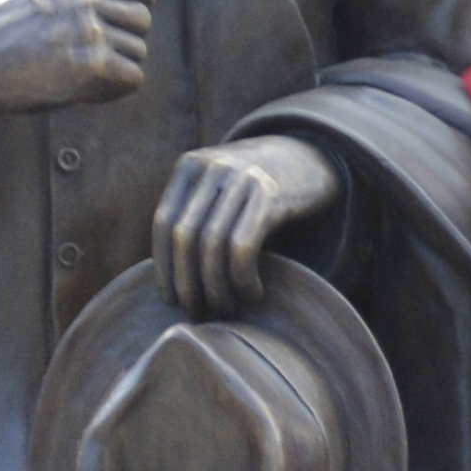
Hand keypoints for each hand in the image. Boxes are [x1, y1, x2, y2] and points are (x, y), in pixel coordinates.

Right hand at [0, 0, 154, 128]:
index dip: (135, 3)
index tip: (121, 19)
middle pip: (143, 19)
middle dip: (126, 37)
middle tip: (101, 53)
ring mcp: (89, 33)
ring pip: (138, 51)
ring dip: (118, 66)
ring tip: (87, 74)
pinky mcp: (89, 69)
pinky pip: (132, 79)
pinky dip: (114, 90)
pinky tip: (88, 91)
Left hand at [158, 132, 339, 312]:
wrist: (308, 158)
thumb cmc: (253, 191)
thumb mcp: (217, 188)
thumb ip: (191, 215)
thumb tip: (167, 277)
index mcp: (189, 166)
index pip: (163, 222)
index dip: (163, 266)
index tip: (170, 299)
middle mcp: (212, 167)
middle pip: (185, 236)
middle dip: (187, 282)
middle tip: (196, 312)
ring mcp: (242, 177)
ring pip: (213, 244)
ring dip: (216, 287)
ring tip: (225, 308)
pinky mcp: (271, 194)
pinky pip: (243, 246)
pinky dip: (241, 278)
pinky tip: (251, 292)